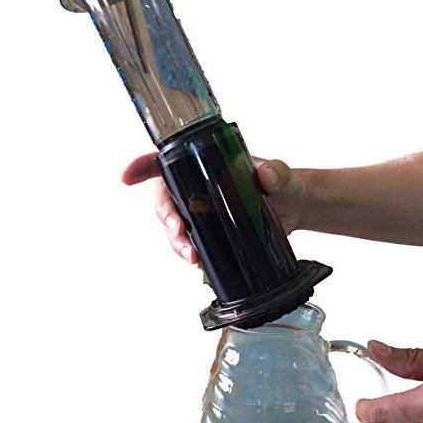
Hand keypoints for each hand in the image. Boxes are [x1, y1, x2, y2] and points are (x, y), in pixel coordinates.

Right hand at [121, 153, 306, 263]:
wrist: (295, 211)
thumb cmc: (287, 186)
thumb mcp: (284, 178)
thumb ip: (278, 173)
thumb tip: (266, 173)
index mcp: (210, 164)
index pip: (169, 161)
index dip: (143, 166)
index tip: (127, 175)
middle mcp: (201, 187)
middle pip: (167, 200)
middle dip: (167, 220)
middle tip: (180, 235)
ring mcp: (204, 210)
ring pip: (176, 225)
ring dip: (176, 242)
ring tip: (192, 256)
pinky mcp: (211, 229)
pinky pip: (191, 240)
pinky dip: (190, 252)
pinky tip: (199, 261)